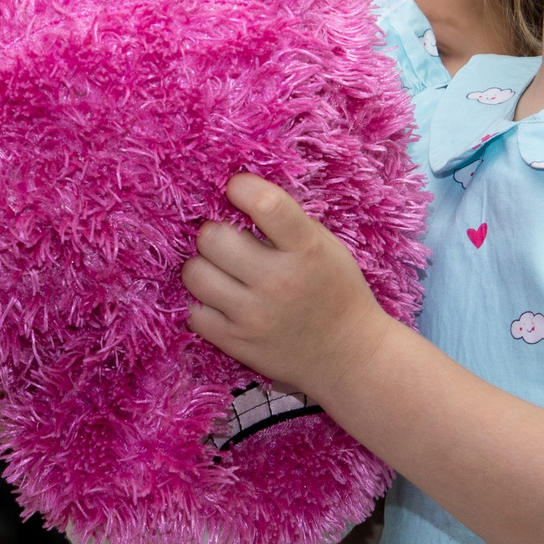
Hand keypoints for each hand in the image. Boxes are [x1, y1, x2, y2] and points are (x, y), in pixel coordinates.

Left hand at [182, 174, 397, 402]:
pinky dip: (204, 304)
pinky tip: (223, 302)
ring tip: (223, 272)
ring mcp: (254, 316)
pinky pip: (194, 313)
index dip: (242, 188)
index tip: (236, 189)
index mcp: (307, 249)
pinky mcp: (236, 343)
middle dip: (216, 233)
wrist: (349, 355)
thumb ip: (286, 221)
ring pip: (195, 273)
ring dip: (204, 267)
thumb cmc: (336, 291)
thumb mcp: (325, 246)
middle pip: (213, 238)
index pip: (267, 204)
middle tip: (229, 242)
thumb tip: (238, 193)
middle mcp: (278, 281)